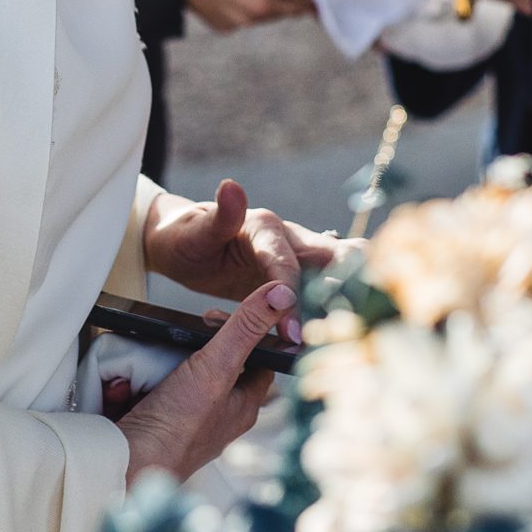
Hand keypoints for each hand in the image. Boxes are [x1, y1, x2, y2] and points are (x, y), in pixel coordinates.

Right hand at [117, 281, 289, 483]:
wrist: (125, 467)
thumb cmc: (177, 430)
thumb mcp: (216, 368)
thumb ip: (245, 329)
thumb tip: (281, 293)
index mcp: (243, 407)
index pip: (258, 358)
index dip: (244, 330)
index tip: (214, 315)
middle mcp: (218, 415)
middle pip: (214, 362)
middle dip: (192, 346)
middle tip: (175, 338)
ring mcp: (184, 420)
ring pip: (177, 373)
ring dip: (158, 362)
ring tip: (148, 364)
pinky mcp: (154, 421)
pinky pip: (147, 388)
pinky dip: (134, 382)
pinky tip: (127, 386)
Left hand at [142, 179, 343, 329]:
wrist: (183, 244)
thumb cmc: (185, 236)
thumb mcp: (195, 232)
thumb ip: (218, 217)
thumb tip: (231, 187)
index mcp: (269, 229)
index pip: (291, 265)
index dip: (294, 298)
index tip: (291, 331)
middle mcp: (292, 242)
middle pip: (343, 259)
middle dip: (349, 293)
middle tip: (335, 334)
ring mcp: (298, 262)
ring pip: (341, 279)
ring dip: (339, 309)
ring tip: (323, 345)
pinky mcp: (296, 282)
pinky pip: (322, 299)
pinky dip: (321, 319)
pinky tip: (305, 344)